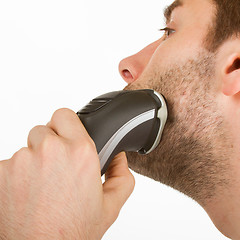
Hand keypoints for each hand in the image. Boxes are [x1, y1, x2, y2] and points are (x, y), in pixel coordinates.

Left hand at [0, 108, 134, 239]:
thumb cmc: (72, 232)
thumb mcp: (110, 205)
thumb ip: (122, 176)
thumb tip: (119, 157)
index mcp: (80, 152)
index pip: (64, 114)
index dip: (65, 124)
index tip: (66, 135)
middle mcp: (51, 150)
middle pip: (43, 130)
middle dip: (50, 143)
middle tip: (56, 166)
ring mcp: (22, 160)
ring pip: (27, 148)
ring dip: (33, 160)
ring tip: (43, 185)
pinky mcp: (1, 172)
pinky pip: (10, 164)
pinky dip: (16, 174)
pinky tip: (27, 193)